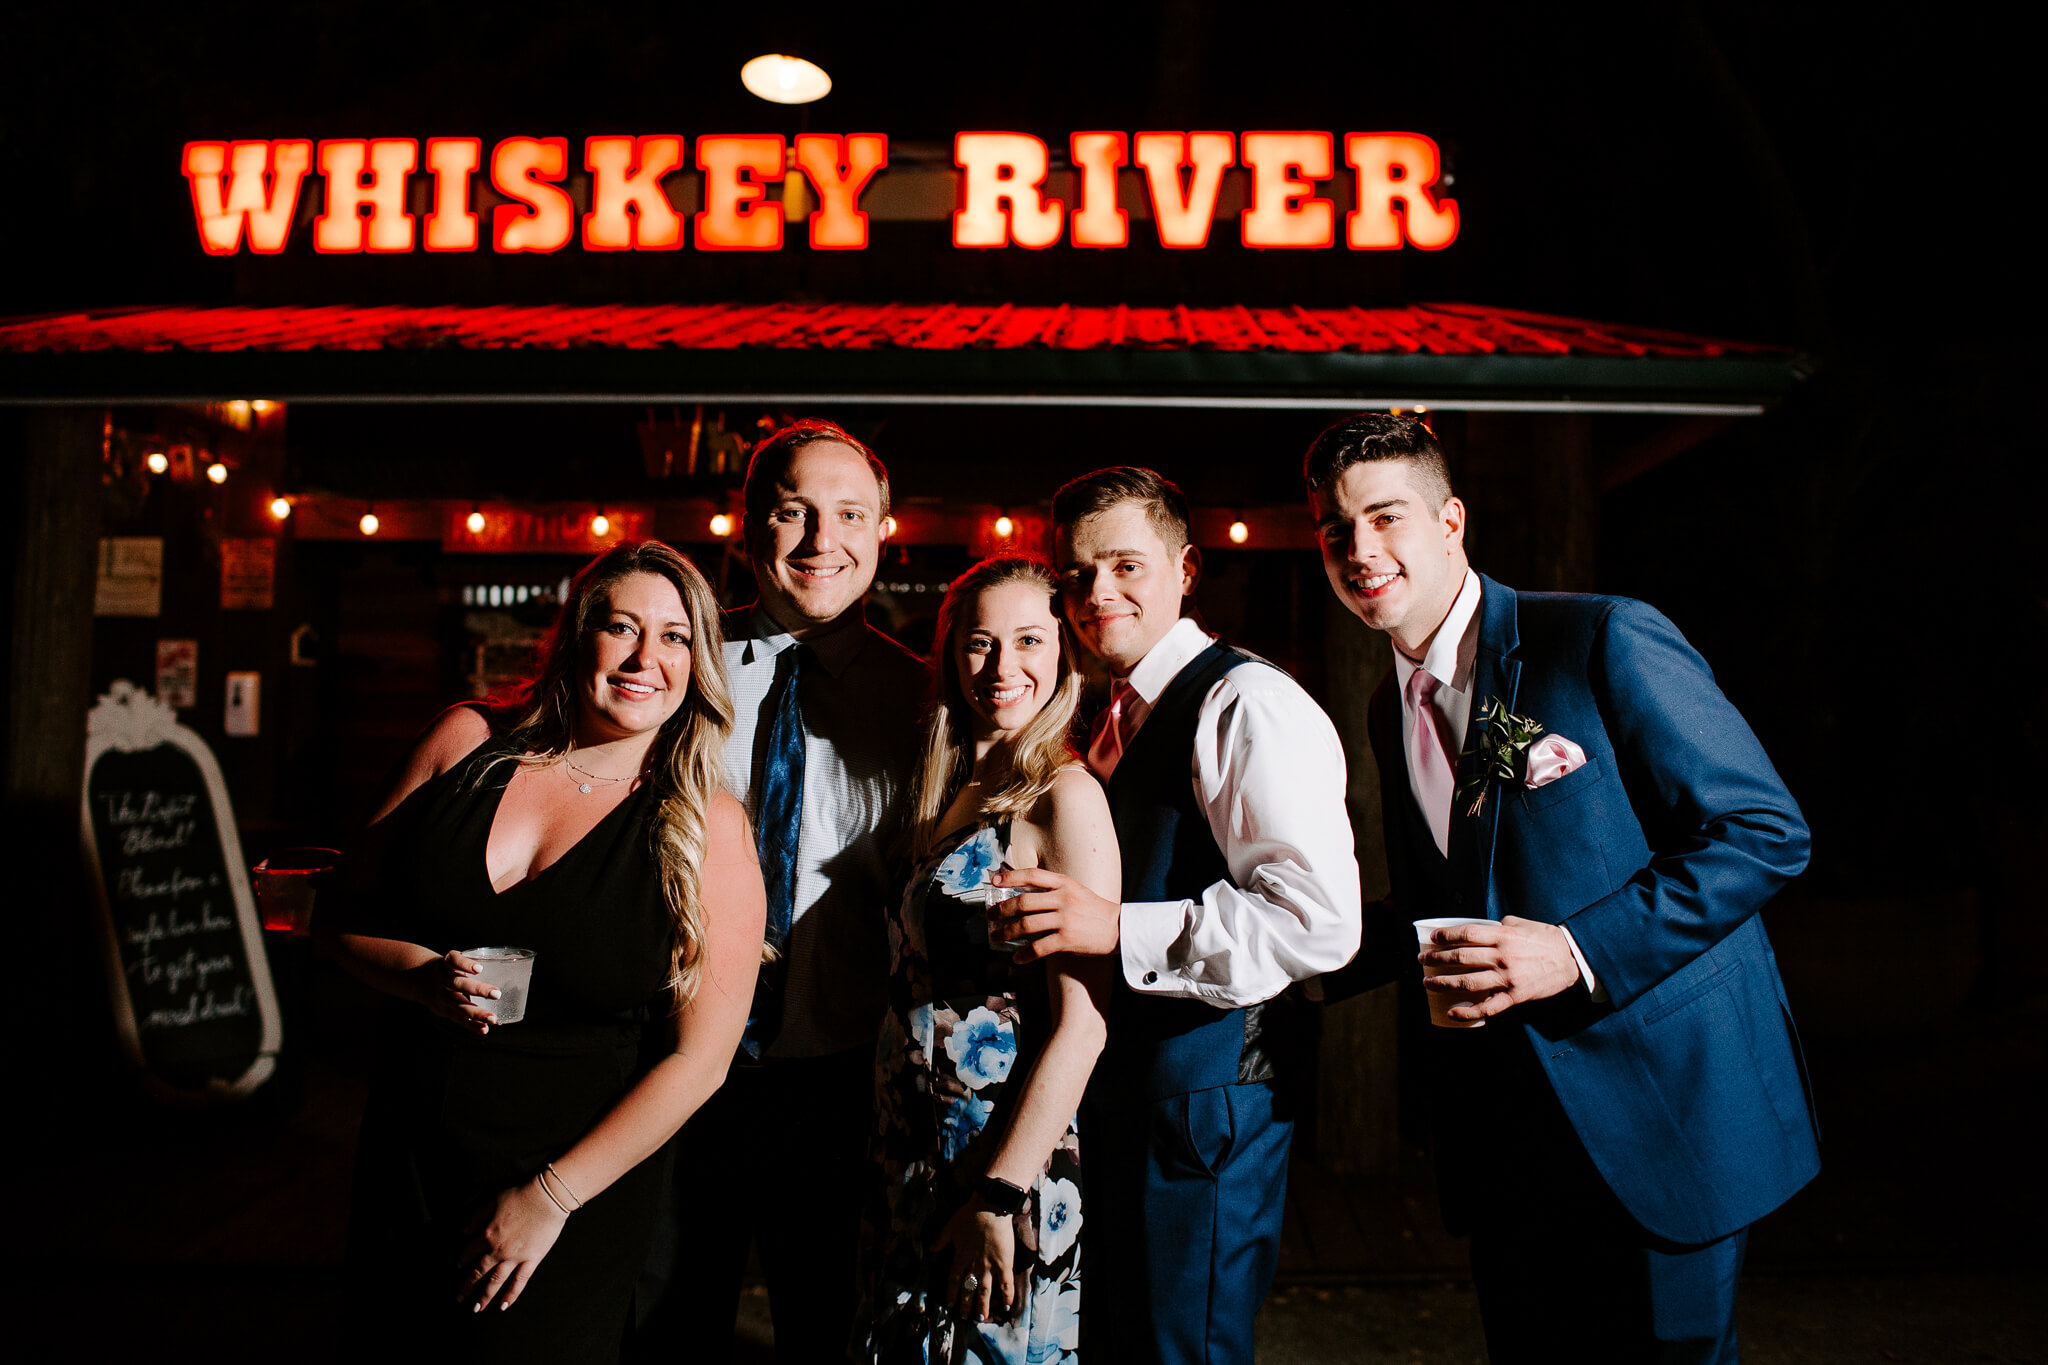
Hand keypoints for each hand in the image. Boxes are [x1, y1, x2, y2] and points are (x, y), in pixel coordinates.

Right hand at [414, 950, 499, 1033]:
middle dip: (478, 990)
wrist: (420, 980)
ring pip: (459, 1006)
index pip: (454, 961)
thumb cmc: (449, 967)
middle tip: (497, 994)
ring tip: (493, 1019)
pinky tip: (484, 1029)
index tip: (479, 968)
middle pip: (458, 985)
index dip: (465, 964)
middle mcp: (443, 980)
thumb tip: (511, 962)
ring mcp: (442, 997)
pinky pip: (458, 1019)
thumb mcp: (455, 959)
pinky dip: (471, 1025)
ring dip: (477, 1013)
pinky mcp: (444, 1011)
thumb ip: (474, 962)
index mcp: (446, 964)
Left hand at [455, 1177, 567, 1311]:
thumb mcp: (492, 1200)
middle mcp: (498, 1250)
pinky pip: (520, 1281)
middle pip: (479, 1272)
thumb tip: (464, 1231)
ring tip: (476, 1309)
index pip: (469, 1252)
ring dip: (485, 1296)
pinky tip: (504, 1305)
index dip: (462, 1260)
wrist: (547, 1197)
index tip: (458, 1267)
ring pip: (496, 1281)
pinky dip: (512, 1294)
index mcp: (486, 1235)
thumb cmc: (520, 1195)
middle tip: (459, 1298)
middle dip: (467, 1286)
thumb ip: (476, 1217)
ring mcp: (515, 1257)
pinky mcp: (532, 1260)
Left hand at [932, 1196, 1015, 1322]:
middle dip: (966, 1304)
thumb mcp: (950, 1227)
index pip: (954, 1280)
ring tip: (981, 1319)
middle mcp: (973, 1266)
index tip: (950, 1304)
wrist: (989, 1207)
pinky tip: (1006, 1307)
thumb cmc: (969, 1215)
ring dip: (982, 1306)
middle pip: (968, 1289)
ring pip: (985, 1291)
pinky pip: (1005, 1284)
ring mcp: (989, 1266)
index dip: (952, 1293)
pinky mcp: (1004, 1263)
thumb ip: (941, 1240)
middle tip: (964, 1317)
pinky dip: (1007, 1297)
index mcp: (960, 1257)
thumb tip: (932, 1249)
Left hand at [989, 867, 1120, 960]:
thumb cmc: (1095, 910)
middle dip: (1002, 910)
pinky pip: (1039, 947)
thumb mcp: (1077, 890)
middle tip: (990, 916)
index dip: (1011, 876)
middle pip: (1023, 902)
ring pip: (1026, 925)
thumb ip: (1054, 889)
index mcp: (1065, 883)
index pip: (1033, 875)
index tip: (994, 881)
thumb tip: (1024, 894)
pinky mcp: (1067, 940)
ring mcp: (1065, 920)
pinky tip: (1017, 959)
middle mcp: (1063, 899)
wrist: (1120, 928)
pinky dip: (1025, 954)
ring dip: (1007, 932)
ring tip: (996, 937)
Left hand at [1419, 916, 1580, 1021]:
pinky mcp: (1515, 997)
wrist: (1572, 959)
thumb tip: (1477, 930)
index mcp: (1502, 935)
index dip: (1445, 936)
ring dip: (1443, 984)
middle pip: (1460, 957)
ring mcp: (1507, 978)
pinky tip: (1453, 1012)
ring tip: (1428, 984)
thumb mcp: (1520, 924)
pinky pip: (1488, 1008)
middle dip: (1437, 960)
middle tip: (1422, 961)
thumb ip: (1497, 927)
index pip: (1466, 933)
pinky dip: (1468, 1012)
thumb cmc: (1545, 939)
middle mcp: (1502, 956)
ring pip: (1467, 982)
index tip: (1432, 938)